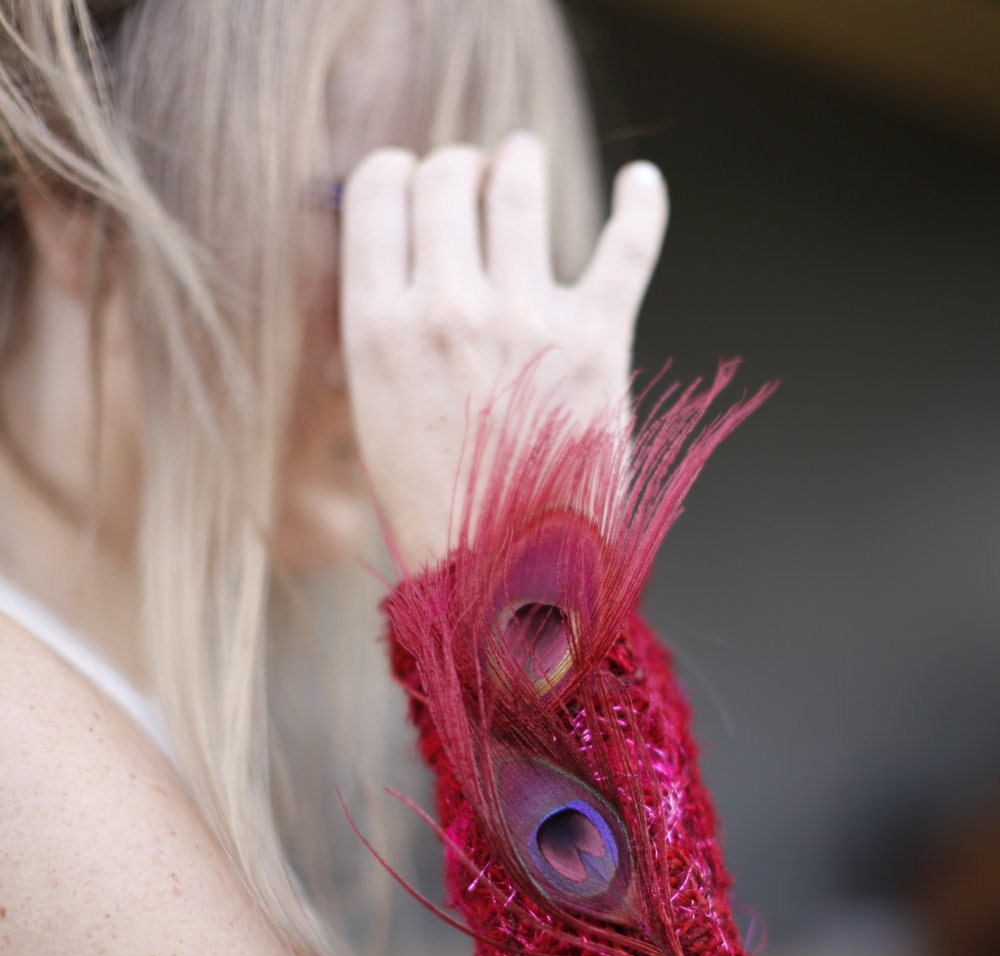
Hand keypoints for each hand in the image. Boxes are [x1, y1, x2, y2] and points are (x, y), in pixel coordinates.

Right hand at [341, 132, 667, 569]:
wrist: (502, 580)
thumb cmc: (436, 505)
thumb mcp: (372, 412)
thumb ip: (385, 328)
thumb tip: (408, 255)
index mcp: (378, 329)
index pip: (377, 189)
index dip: (395, 177)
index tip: (412, 191)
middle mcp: (449, 311)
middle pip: (447, 175)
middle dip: (456, 172)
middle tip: (469, 192)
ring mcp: (528, 322)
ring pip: (519, 183)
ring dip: (518, 164)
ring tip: (521, 171)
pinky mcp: (598, 341)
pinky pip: (628, 243)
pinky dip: (642, 202)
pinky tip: (641, 181)